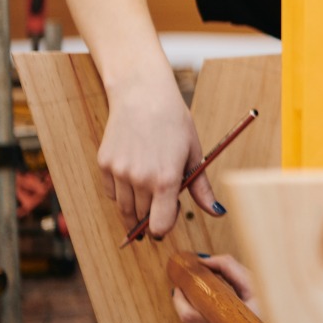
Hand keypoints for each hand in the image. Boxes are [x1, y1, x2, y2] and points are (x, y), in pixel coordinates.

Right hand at [98, 73, 222, 236]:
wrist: (143, 94)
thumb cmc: (174, 123)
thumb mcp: (194, 154)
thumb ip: (201, 188)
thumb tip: (218, 212)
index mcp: (166, 179)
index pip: (160, 225)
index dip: (164, 228)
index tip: (167, 222)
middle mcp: (139, 178)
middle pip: (142, 218)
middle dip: (152, 217)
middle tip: (162, 203)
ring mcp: (119, 171)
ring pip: (124, 208)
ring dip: (135, 210)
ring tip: (148, 196)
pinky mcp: (104, 163)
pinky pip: (111, 192)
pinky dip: (121, 193)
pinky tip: (133, 180)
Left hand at [171, 254, 270, 322]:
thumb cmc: (279, 301)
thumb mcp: (256, 280)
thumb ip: (228, 267)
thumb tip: (203, 262)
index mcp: (238, 322)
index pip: (193, 316)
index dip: (181, 300)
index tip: (180, 285)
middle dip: (181, 305)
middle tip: (181, 289)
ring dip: (193, 313)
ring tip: (196, 295)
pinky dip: (208, 322)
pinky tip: (214, 309)